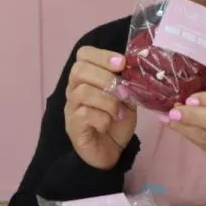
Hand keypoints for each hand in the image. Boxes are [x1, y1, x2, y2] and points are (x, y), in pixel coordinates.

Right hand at [64, 46, 136, 169]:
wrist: (111, 150)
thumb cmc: (117, 121)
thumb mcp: (127, 97)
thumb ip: (127, 82)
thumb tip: (134, 68)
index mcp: (87, 77)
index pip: (84, 54)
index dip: (102, 55)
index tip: (122, 63)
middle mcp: (74, 89)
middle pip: (79, 70)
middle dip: (105, 77)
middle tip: (123, 91)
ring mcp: (71, 107)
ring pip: (83, 92)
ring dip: (107, 101)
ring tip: (119, 112)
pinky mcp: (73, 126)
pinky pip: (84, 114)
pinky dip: (102, 118)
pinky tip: (109, 123)